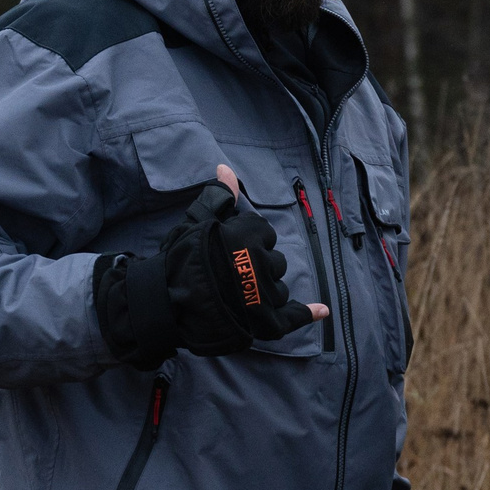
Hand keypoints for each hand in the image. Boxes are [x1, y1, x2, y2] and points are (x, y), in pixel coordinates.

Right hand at [98, 165, 327, 364]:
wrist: (167, 301)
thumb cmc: (180, 258)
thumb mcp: (196, 221)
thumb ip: (218, 196)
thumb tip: (225, 168)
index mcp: (251, 235)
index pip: (264, 233)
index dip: (247, 241)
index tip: (228, 249)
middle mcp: (263, 261)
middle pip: (274, 261)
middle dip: (257, 266)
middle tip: (229, 275)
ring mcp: (266, 293)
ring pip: (279, 288)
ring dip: (265, 290)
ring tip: (237, 296)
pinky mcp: (265, 322)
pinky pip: (292, 318)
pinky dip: (308, 314)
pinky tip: (322, 310)